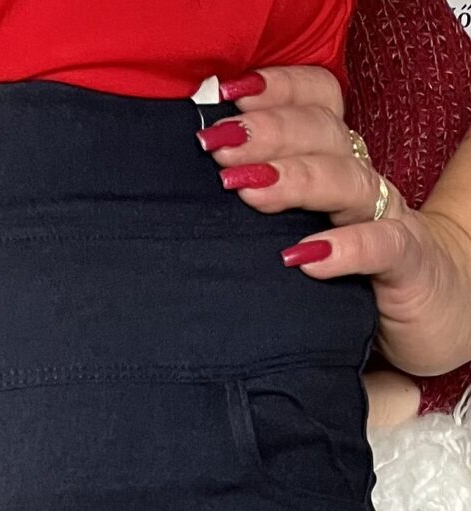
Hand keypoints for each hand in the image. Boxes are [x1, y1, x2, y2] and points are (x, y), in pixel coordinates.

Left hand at [200, 67, 470, 381]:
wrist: (430, 308)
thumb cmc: (351, 271)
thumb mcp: (303, 228)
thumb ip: (265, 205)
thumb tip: (193, 196)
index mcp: (338, 160)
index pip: (317, 101)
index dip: (278, 90)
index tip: (227, 95)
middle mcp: (361, 178)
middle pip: (322, 134)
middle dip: (269, 133)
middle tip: (221, 145)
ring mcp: (386, 216)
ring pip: (345, 180)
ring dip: (294, 179)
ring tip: (248, 189)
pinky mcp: (407, 261)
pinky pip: (380, 245)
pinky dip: (344, 248)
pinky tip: (304, 258)